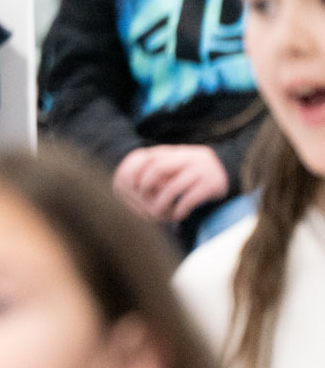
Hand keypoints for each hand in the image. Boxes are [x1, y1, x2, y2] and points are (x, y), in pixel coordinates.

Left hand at [113, 144, 230, 221]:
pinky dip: (180, 209)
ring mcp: (201, 171)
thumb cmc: (201, 169)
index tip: (131, 186)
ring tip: (158, 214)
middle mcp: (189, 158)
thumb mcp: (184, 159)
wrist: (236, 169)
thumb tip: (135, 177)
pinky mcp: (212, 185)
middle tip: (143, 200)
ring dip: (162, 203)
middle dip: (146, 186)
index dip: (138, 172)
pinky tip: (177, 215)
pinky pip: (190, 198)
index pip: (151, 157)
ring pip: (173, 187)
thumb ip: (165, 163)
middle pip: (158, 169)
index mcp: (180, 151)